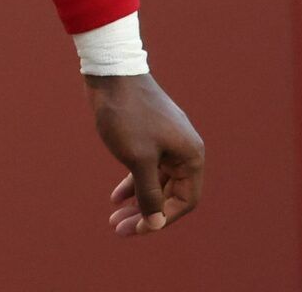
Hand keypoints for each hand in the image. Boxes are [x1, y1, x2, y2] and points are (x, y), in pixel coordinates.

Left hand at [87, 73, 204, 236]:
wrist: (111, 72)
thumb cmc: (126, 115)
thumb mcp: (137, 159)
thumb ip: (148, 194)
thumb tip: (155, 223)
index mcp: (191, 156)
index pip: (184, 201)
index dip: (160, 219)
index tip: (134, 230)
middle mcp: (185, 149)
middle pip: (169, 194)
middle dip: (145, 213)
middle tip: (118, 228)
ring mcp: (167, 141)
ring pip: (156, 181)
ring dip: (137, 200)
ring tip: (114, 217)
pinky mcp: (150, 134)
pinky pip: (146, 166)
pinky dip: (133, 181)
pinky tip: (116, 196)